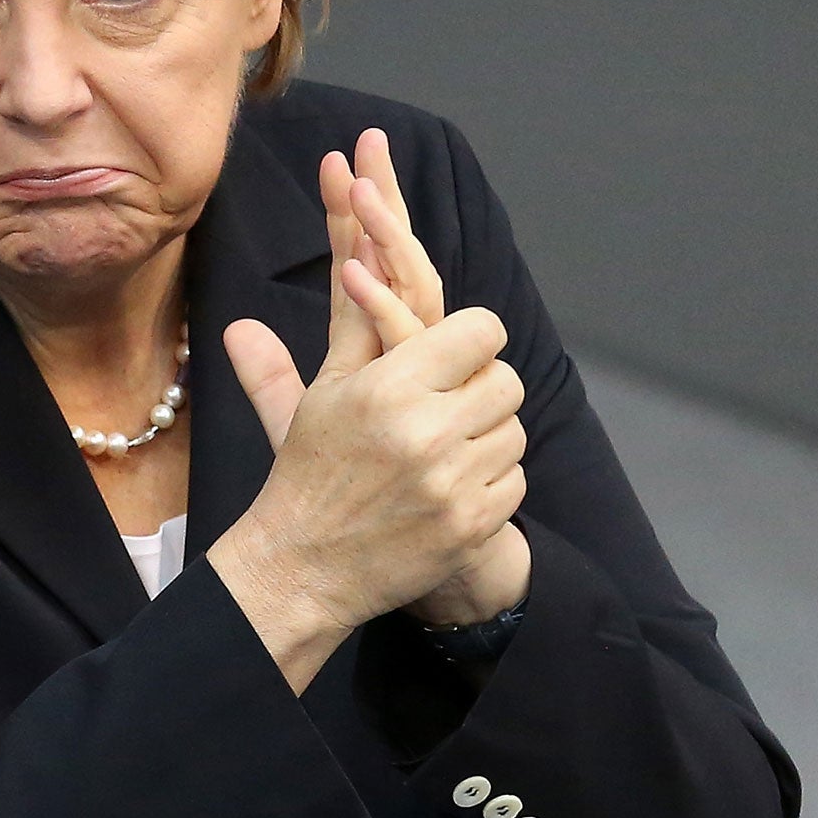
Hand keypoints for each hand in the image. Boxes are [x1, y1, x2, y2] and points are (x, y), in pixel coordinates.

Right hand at [207, 131, 526, 684]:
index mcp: (389, 389)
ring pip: (514, 430)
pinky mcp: (472, 526)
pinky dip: (490, 479)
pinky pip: (514, 479)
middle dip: (481, 387)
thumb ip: (352, 319)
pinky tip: (450, 484)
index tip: (456, 352)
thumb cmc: (311, 470)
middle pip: (507, 380)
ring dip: (487, 434)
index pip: (482, 331)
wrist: (303, 567)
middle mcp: (426, 434)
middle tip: (449, 402)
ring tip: (444, 445)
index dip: (473, 338)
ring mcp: (453, 485)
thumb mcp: (325, 390)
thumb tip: (350, 250)